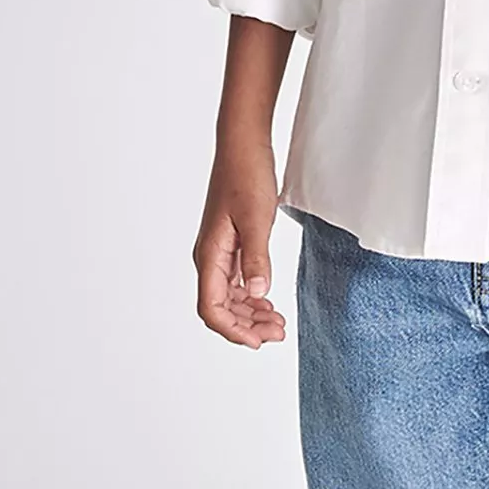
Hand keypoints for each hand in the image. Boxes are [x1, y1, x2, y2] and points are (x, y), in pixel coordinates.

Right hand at [195, 146, 286, 347]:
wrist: (243, 146)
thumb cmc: (246, 176)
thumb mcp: (256, 218)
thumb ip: (256, 258)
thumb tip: (256, 294)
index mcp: (210, 255)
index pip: (212, 308)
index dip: (233, 330)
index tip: (258, 342)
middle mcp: (209, 257)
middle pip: (219, 308)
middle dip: (246, 326)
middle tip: (279, 332)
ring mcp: (218, 252)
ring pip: (228, 297)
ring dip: (249, 314)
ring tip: (277, 322)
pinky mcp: (229, 244)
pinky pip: (234, 281)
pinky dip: (250, 296)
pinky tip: (267, 301)